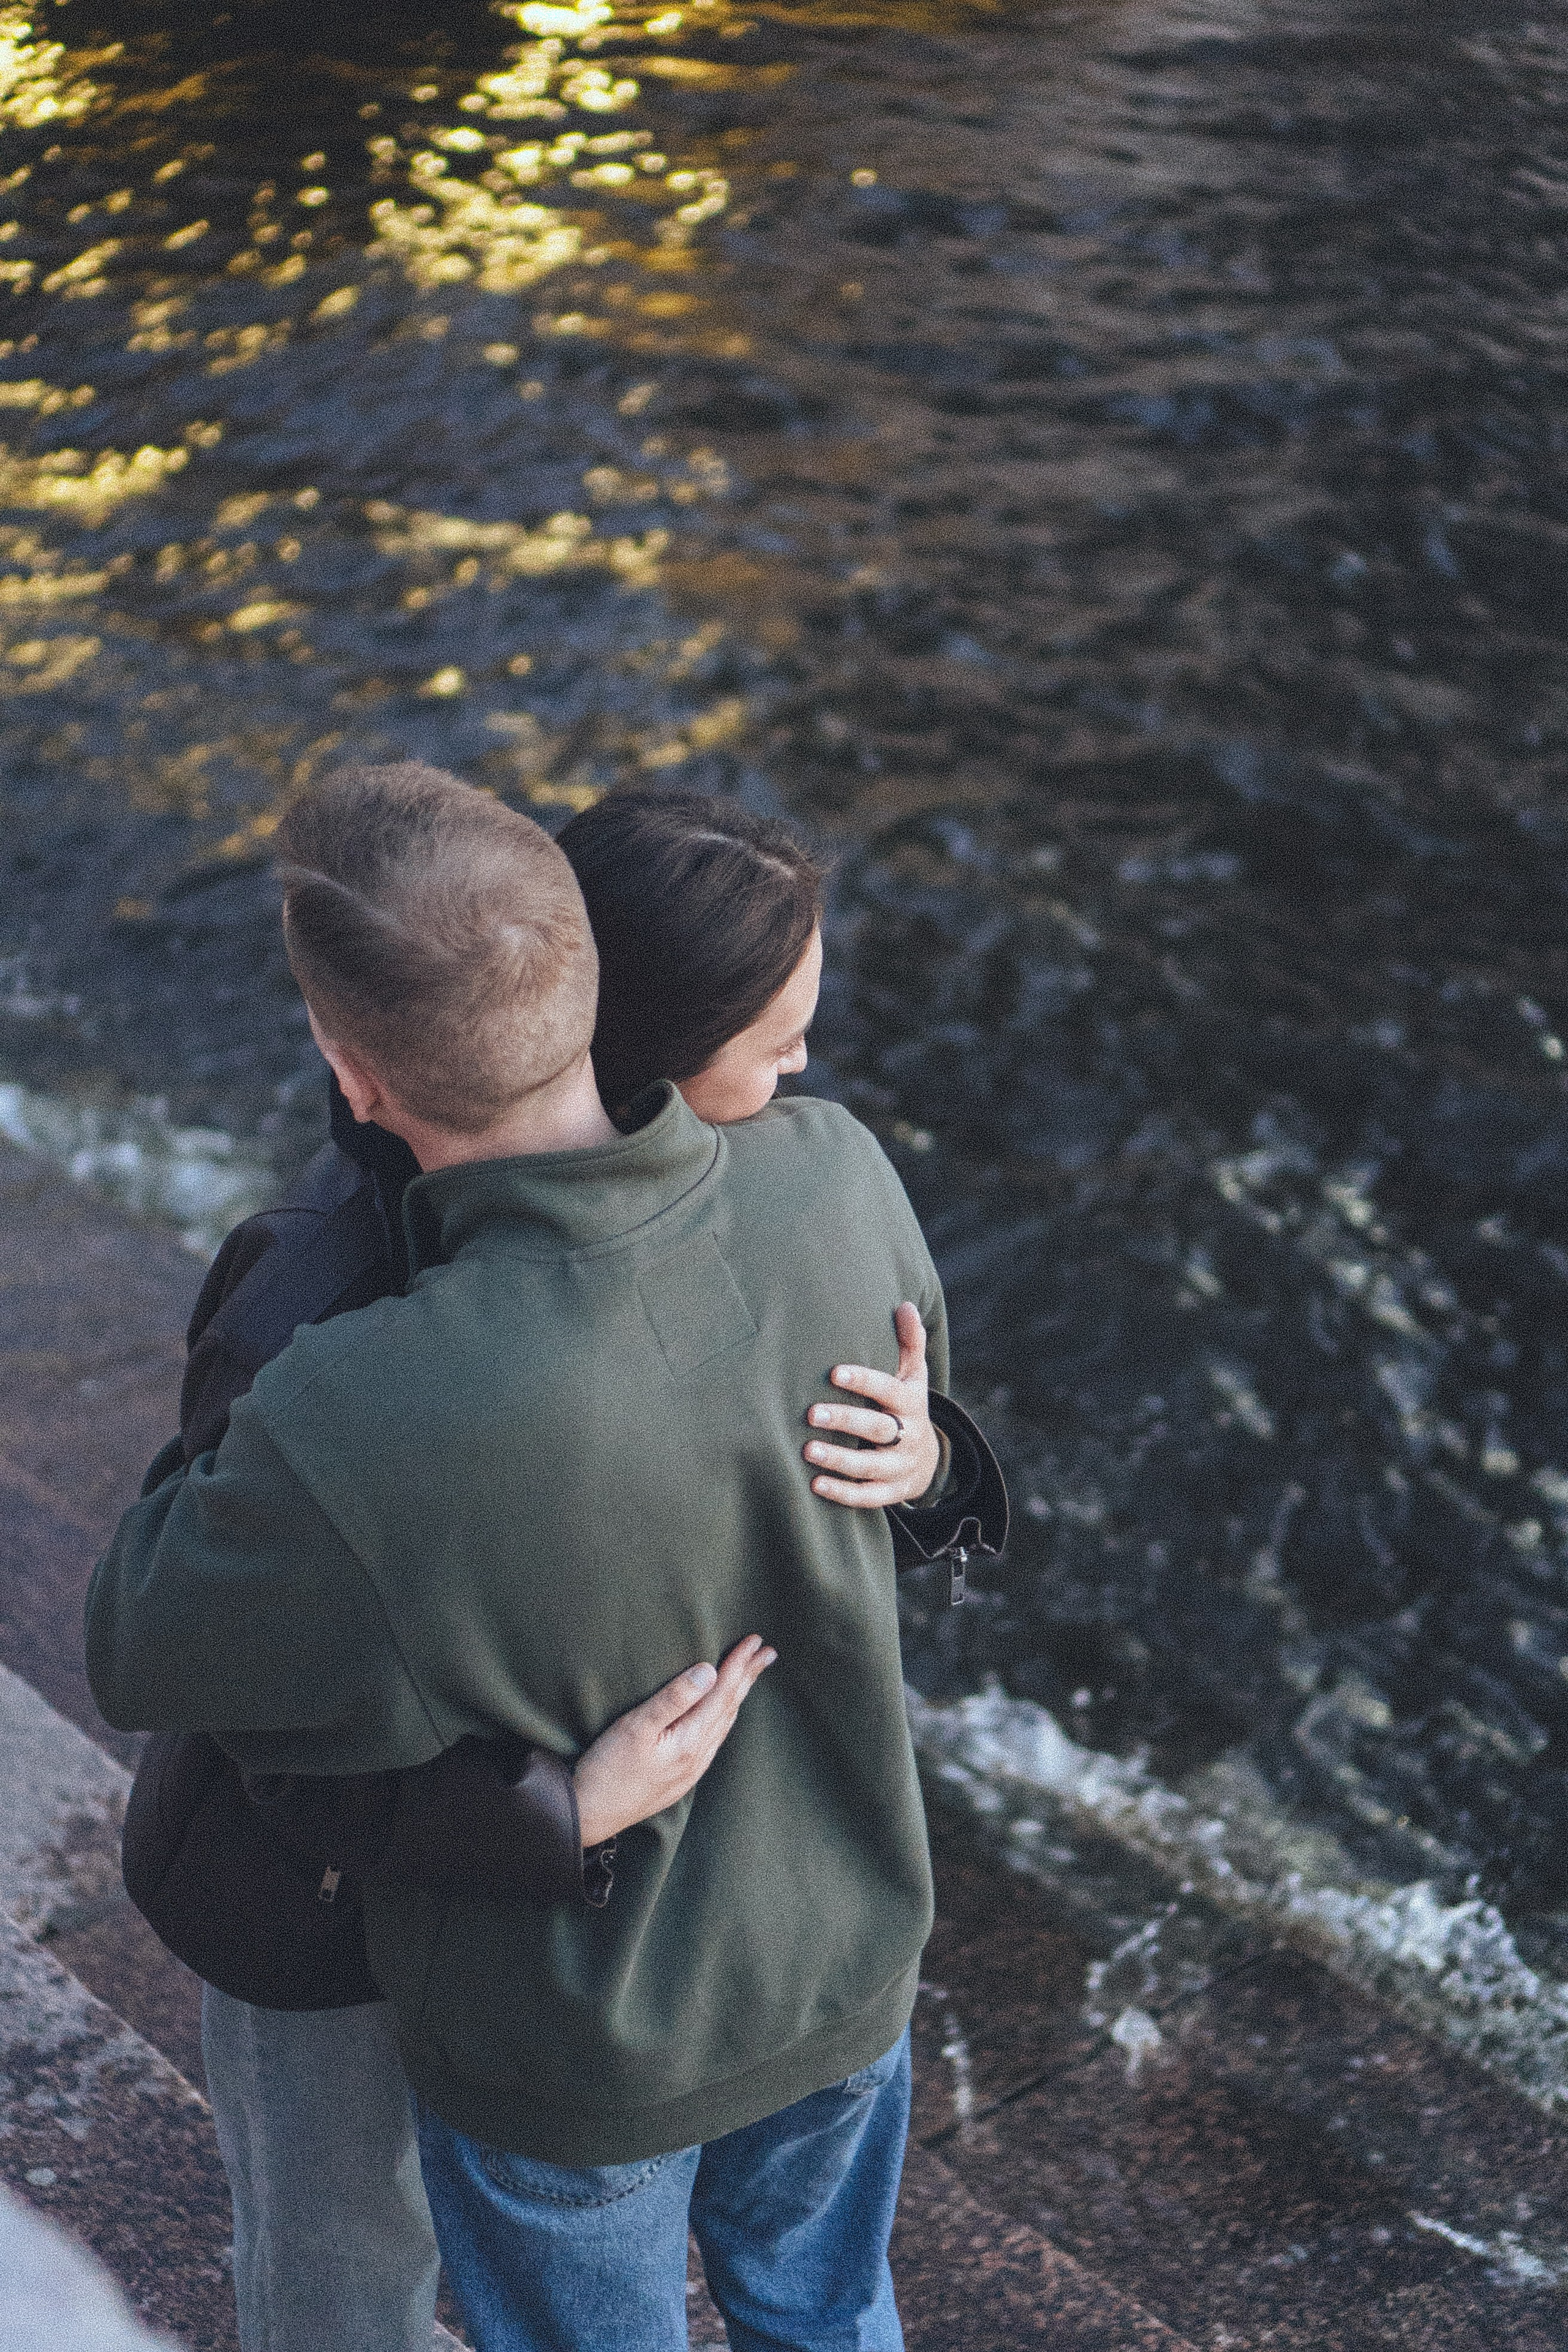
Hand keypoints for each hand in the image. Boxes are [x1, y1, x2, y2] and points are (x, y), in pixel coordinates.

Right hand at [572, 1636, 776, 1847]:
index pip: (722, 1694)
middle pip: (730, 1708)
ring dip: (738, 1697)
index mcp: (690, 1741)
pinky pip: (713, 1739)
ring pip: (724, 1725)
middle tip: (768, 1653)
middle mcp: (698, 1757)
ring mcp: (691, 1770)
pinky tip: (721, 1715)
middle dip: (748, 1678)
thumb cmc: (607, 1768)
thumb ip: (673, 1699)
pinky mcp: (680, 1777)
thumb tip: (708, 1671)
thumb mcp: (636, 1727)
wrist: (589, 1816)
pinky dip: (723, 1717)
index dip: (738, 1665)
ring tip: (751, 1676)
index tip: (755, 1640)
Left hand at [803, 1302, 941, 1508]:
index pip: (889, 1390)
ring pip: (871, 1465)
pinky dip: (843, 1493)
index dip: (864, 1381)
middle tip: (810, 1413)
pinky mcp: (892, 1492)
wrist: (929, 1459)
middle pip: (879, 1428)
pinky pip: (868, 1496)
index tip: (834, 1372)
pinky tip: (815, 1484)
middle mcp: (909, 1435)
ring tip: (807, 1450)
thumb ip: (909, 1342)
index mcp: (911, 1402)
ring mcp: (901, 1466)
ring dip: (840, 1459)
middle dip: (845, 1421)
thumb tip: (904, 1305)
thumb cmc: (907, 1406)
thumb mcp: (914, 1375)